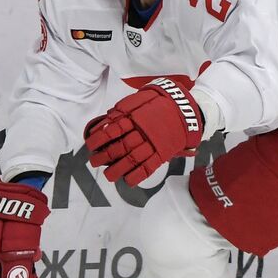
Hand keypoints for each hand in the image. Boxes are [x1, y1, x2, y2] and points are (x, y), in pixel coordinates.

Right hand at [0, 178, 49, 277]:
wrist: (17, 195)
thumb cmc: (9, 225)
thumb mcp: (12, 254)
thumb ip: (12, 274)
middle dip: (14, 277)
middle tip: (30, 277)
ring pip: (6, 262)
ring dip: (22, 263)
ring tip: (33, 256)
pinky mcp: (1, 235)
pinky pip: (11, 250)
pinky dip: (23, 253)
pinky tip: (33, 247)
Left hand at [85, 76, 202, 185]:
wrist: (187, 108)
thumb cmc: (161, 102)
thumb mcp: (142, 97)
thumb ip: (125, 107)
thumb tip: (107, 118)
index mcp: (136, 118)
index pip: (113, 130)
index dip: (99, 139)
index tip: (90, 145)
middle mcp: (143, 132)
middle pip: (120, 147)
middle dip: (104, 157)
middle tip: (94, 162)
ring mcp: (154, 144)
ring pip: (132, 160)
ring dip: (118, 170)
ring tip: (108, 176)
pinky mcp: (163, 153)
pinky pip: (149, 167)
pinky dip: (138, 176)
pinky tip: (128, 181)